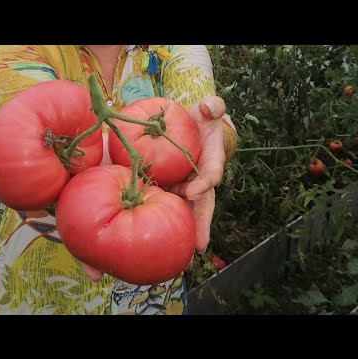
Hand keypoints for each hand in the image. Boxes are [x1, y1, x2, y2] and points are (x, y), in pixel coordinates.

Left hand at [167, 96, 226, 253]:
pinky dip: (159, 214)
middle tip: (198, 246)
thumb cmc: (203, 119)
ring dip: (180, 226)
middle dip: (201, 224)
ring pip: (185, 208)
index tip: (194, 190)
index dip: (204, 184)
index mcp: (211, 161)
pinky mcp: (171, 185)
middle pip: (202, 204)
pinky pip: (165, 201)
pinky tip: (149, 231)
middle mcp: (200, 178)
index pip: (211, 176)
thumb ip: (213, 106)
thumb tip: (207, 107)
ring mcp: (186, 184)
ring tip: (172, 248)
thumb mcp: (210, 109)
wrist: (191, 125)